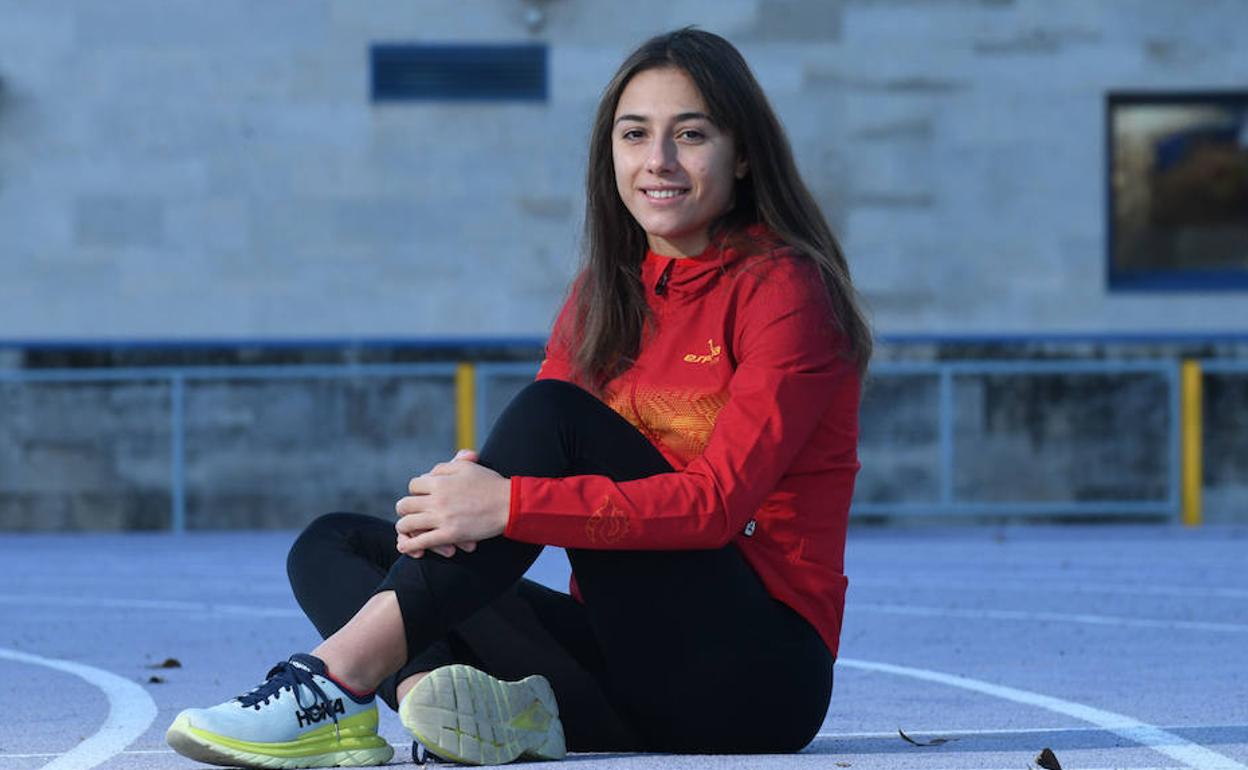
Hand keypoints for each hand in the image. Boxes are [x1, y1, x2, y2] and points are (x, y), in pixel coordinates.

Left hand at [395, 449, 509, 558]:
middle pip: (405, 505)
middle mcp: (437, 499)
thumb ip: (446, 467)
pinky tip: (405, 547)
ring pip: (407, 524)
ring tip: (407, 529)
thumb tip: (430, 473)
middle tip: (411, 513)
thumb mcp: (467, 467)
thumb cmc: (490, 484)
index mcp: (440, 481)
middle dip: (406, 509)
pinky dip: (409, 546)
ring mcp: (442, 518)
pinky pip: (421, 542)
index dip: (416, 491)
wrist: (509, 504)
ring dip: (404, 527)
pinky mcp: (449, 535)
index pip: (413, 485)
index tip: (423, 496)